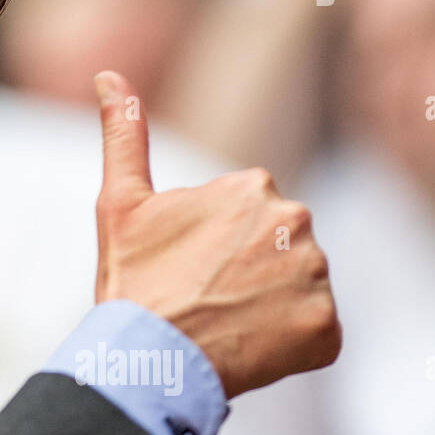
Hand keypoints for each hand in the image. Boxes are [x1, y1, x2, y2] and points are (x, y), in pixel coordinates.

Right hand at [91, 70, 340, 398]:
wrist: (147, 359)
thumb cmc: (131, 280)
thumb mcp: (119, 202)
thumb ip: (124, 133)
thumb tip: (107, 75)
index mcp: (252, 186)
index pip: (246, 215)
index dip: (213, 244)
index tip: (186, 266)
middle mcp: (296, 222)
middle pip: (277, 247)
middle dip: (247, 270)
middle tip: (202, 296)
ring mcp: (316, 278)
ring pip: (297, 287)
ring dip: (268, 305)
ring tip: (222, 323)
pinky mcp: (327, 329)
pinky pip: (314, 332)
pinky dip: (286, 342)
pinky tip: (246, 346)